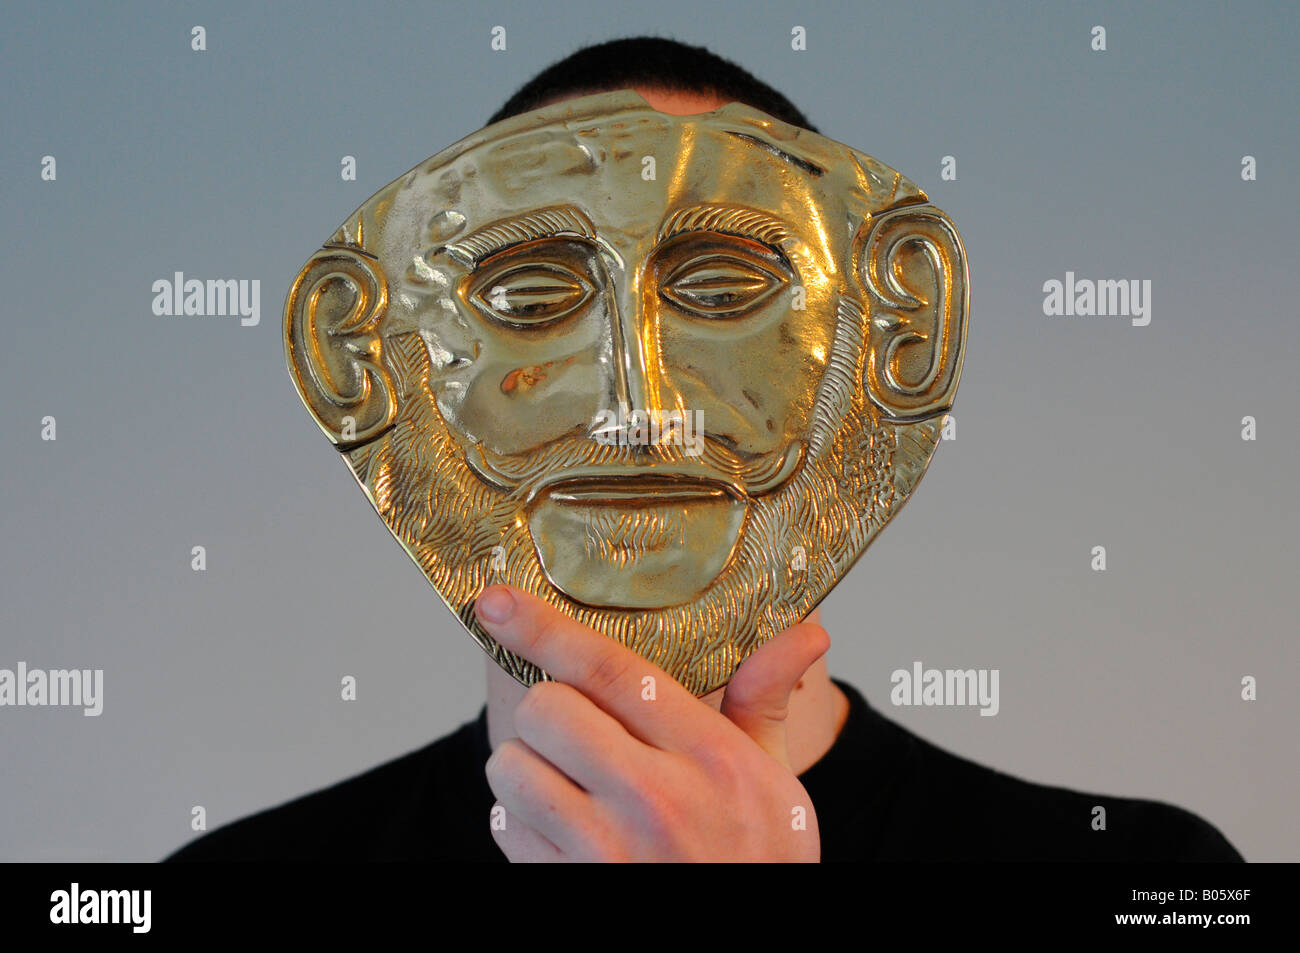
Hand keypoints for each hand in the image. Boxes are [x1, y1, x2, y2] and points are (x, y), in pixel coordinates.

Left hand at [474, 584, 828, 861]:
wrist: (750, 945)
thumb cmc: (758, 863)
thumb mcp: (775, 781)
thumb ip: (764, 700)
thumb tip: (809, 632)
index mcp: (708, 757)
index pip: (609, 670)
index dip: (543, 627)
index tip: (497, 601)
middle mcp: (655, 800)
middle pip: (545, 708)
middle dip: (547, 710)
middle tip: (574, 731)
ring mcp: (606, 853)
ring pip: (511, 765)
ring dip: (526, 767)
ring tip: (569, 785)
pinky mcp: (567, 888)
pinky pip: (503, 827)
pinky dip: (520, 823)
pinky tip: (565, 833)